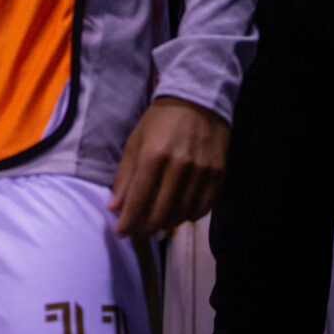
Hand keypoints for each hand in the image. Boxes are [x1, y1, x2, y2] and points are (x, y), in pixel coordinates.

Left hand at [109, 96, 229, 237]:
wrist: (197, 100)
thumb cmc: (160, 120)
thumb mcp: (136, 140)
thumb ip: (126, 175)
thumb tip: (114, 208)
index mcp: (154, 154)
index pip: (139, 197)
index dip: (128, 220)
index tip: (120, 233)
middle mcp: (180, 165)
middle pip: (161, 211)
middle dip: (146, 227)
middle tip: (138, 232)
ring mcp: (202, 171)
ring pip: (183, 213)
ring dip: (166, 224)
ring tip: (156, 224)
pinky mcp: (218, 174)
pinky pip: (203, 208)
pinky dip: (188, 216)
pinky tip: (178, 214)